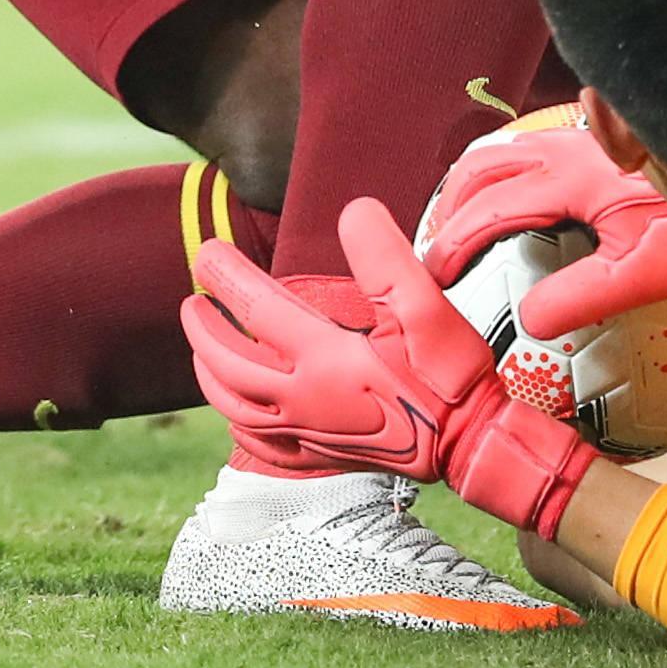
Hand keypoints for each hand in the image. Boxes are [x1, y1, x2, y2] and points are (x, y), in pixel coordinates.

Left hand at [185, 201, 601, 537]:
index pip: (254, 308)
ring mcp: (307, 432)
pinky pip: (260, 445)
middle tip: (194, 301)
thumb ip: (385, 255)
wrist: (472, 446)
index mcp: (321, 357)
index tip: (207, 252)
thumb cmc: (449, 376)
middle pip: (229, 362)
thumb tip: (353, 210)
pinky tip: (239, 415)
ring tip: (203, 351)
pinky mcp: (320, 457)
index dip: (226, 275)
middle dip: (204, 329)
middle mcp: (301, 398)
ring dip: (210, 374)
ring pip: (234, 406)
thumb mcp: (426, 305)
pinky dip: (238, 424)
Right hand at [422, 114, 666, 338]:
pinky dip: (501, 172)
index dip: (451, 245)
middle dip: (448, 210)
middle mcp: (561, 149)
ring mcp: (575, 138)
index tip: (432, 277)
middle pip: (479, 171)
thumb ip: (584, 295)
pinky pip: (527, 147)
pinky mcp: (591, 139)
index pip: (486, 211)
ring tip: (461, 222)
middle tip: (437, 253)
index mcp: (564, 179)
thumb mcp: (646, 270)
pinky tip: (515, 195)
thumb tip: (529, 321)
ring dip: (471, 186)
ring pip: (501, 151)